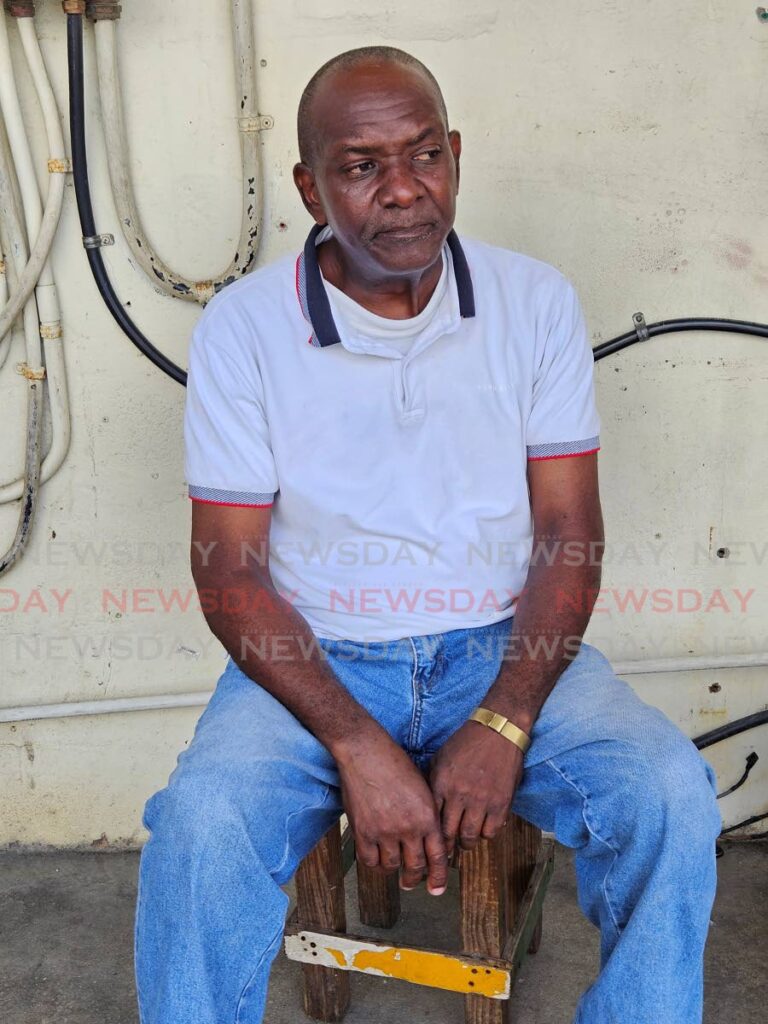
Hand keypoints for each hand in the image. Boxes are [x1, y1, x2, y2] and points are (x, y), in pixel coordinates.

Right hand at [334, 725, 448, 894]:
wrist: (365, 752)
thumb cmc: (394, 763)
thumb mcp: (422, 786)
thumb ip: (427, 813)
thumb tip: (430, 837)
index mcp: (427, 816)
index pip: (437, 857)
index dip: (438, 877)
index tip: (437, 889)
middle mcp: (408, 827)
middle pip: (415, 866)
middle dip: (414, 878)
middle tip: (411, 882)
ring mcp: (384, 831)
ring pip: (392, 866)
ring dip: (394, 869)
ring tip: (393, 865)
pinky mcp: (363, 831)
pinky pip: (370, 861)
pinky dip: (374, 864)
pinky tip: (376, 858)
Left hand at [429, 720, 523, 856]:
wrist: (499, 730)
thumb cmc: (467, 742)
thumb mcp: (441, 757)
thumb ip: (432, 781)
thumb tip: (424, 804)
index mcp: (441, 783)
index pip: (431, 820)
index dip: (431, 835)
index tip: (433, 841)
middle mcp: (459, 794)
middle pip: (449, 834)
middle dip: (448, 845)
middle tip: (448, 848)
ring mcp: (481, 800)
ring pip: (470, 837)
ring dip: (467, 841)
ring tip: (466, 839)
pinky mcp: (501, 803)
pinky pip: (491, 832)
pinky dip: (486, 833)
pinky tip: (484, 826)